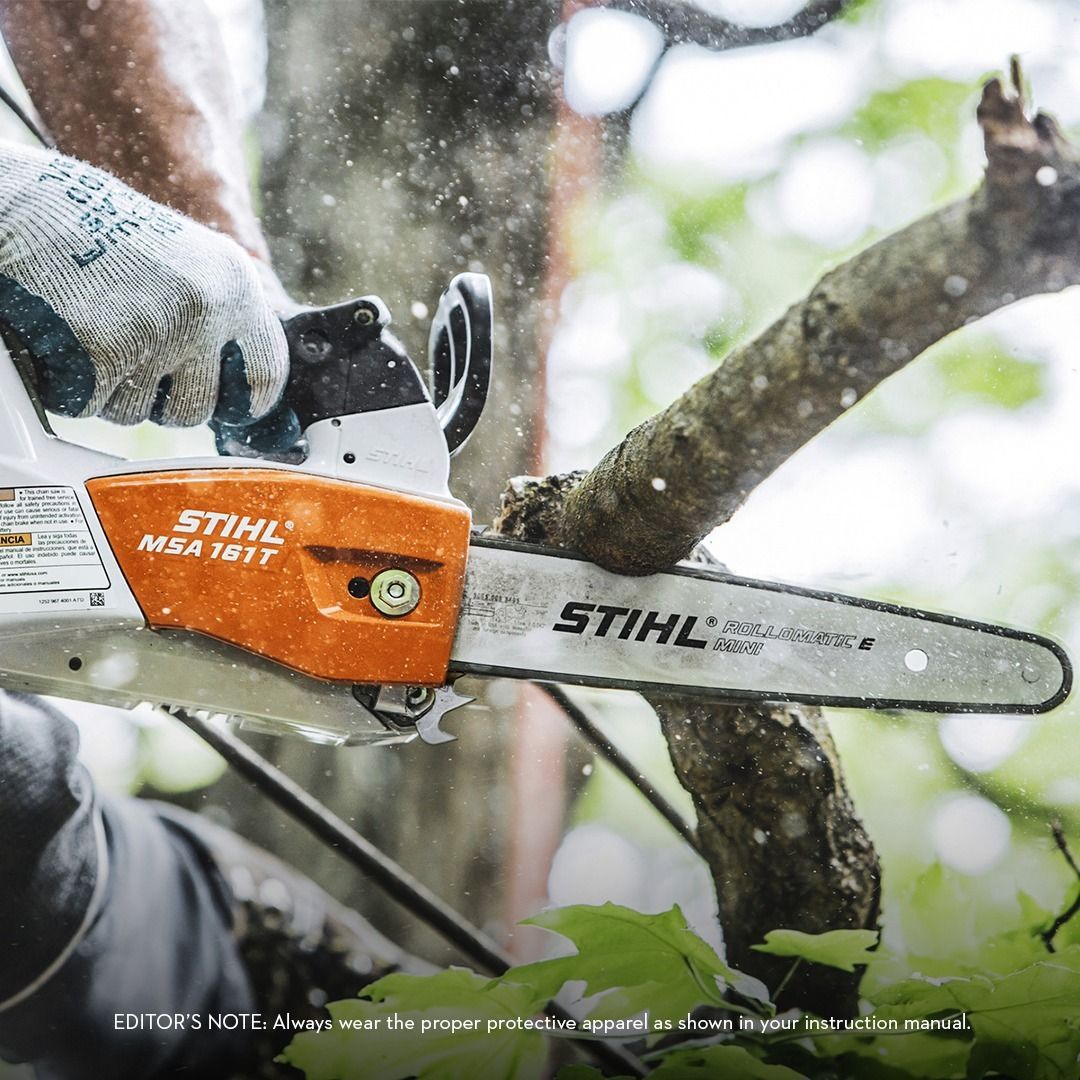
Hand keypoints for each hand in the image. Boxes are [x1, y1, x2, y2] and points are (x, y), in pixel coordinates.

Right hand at [0, 142, 295, 449]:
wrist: (27, 206)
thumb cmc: (99, 232)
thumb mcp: (187, 260)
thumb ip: (218, 315)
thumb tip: (236, 380)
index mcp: (233, 283)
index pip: (267, 372)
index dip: (247, 401)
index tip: (232, 408)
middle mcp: (206, 310)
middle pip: (198, 408)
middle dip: (164, 403)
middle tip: (134, 367)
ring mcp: (159, 334)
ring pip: (141, 413)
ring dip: (114, 394)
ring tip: (93, 337)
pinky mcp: (107, 355)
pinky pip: (95, 406)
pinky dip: (75, 388)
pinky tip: (67, 342)